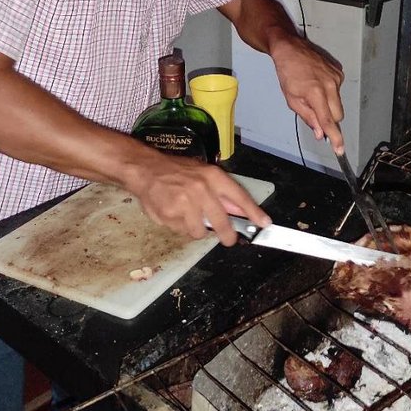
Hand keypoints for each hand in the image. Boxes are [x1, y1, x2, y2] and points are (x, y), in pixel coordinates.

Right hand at [128, 154, 271, 245]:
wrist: (145, 169)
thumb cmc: (175, 171)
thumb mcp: (202, 174)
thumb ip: (222, 194)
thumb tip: (240, 212)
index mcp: (212, 176)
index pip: (239, 196)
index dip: (253, 212)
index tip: (265, 224)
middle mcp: (201, 189)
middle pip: (222, 222)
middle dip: (228, 235)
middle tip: (229, 240)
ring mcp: (185, 203)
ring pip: (200, 231)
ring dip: (196, 229)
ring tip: (187, 216)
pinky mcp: (170, 214)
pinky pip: (182, 231)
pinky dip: (179, 227)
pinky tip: (172, 213)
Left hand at [270, 36, 344, 150]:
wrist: (290, 48)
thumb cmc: (287, 73)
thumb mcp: (292, 99)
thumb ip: (308, 117)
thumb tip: (320, 133)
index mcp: (316, 93)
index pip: (329, 121)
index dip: (335, 137)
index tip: (339, 148)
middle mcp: (330, 85)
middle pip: (338, 115)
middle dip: (329, 119)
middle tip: (315, 113)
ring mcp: (336, 77)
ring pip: (339, 102)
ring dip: (329, 104)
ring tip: (313, 92)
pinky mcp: (338, 71)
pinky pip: (338, 90)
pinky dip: (330, 92)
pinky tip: (318, 82)